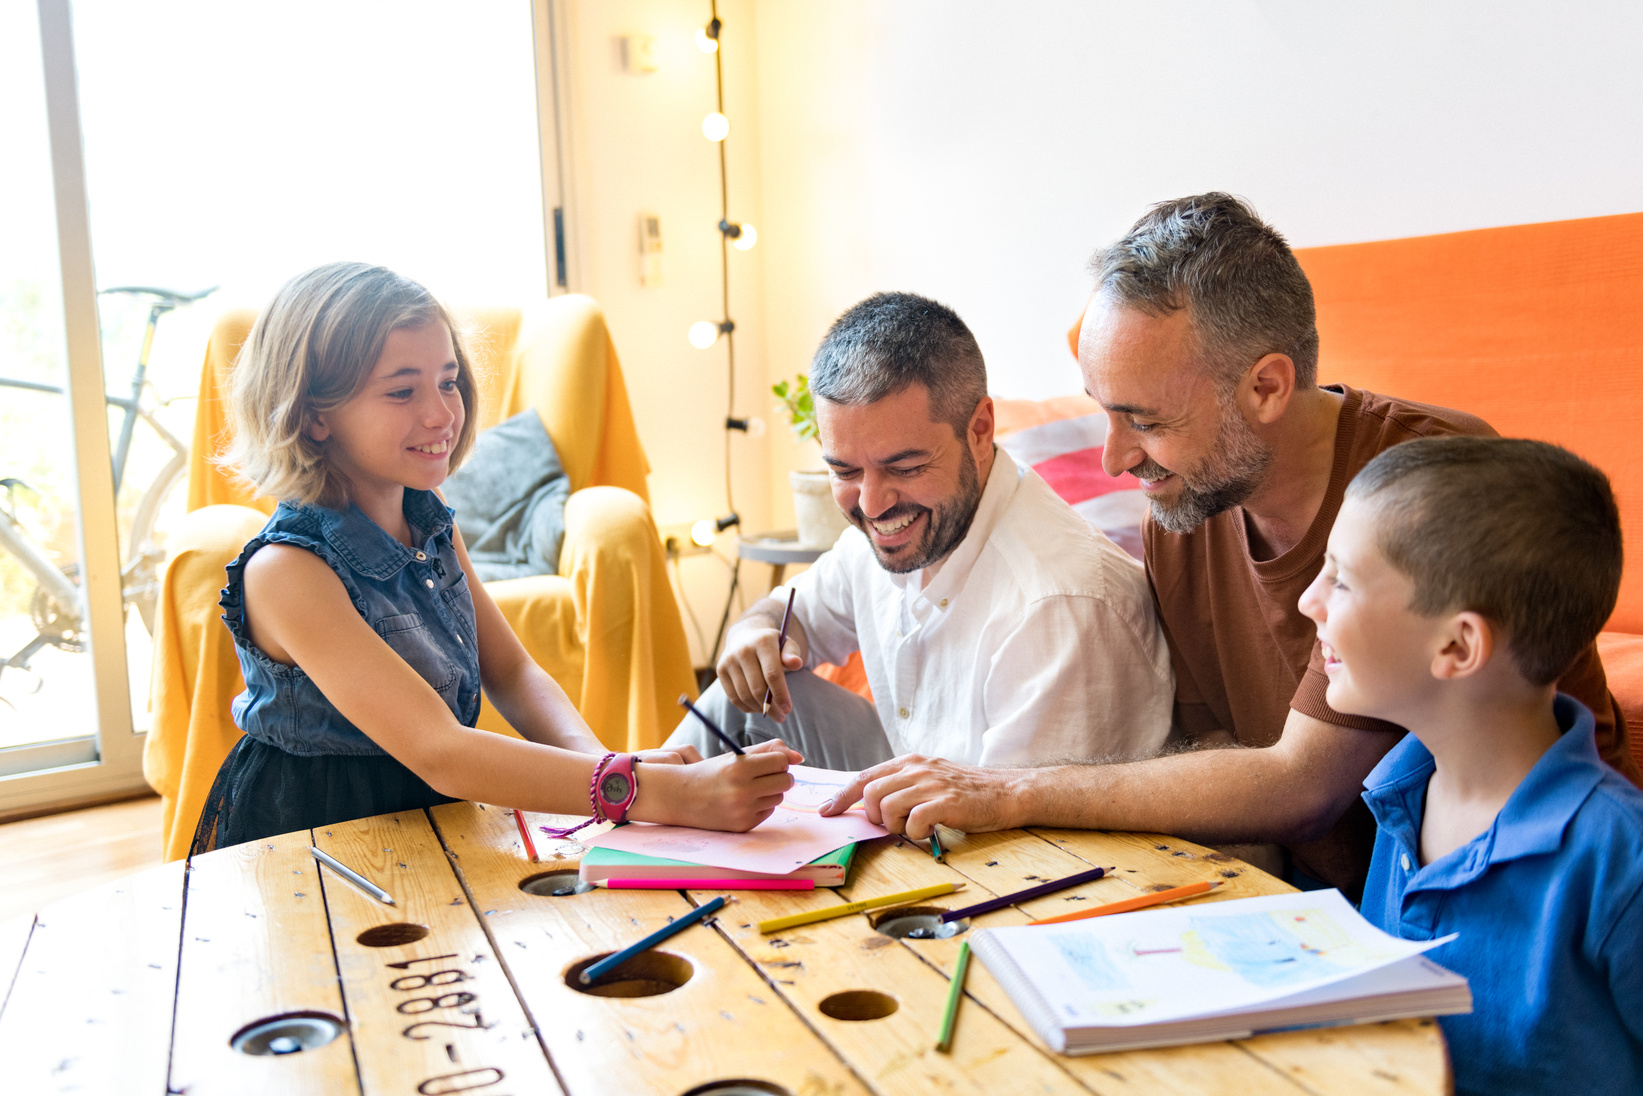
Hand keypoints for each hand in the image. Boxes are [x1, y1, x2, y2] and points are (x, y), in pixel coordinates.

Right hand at [644, 739, 802, 830]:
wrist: (682, 798)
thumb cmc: (712, 773)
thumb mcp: (735, 757)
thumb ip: (767, 751)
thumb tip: (799, 757)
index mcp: (740, 767)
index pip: (781, 761)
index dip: (780, 760)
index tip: (772, 762)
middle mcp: (742, 790)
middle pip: (786, 781)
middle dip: (781, 776)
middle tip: (767, 774)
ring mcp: (743, 810)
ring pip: (778, 798)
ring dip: (771, 791)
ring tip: (751, 788)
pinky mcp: (743, 825)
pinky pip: (768, 812)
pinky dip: (761, 806)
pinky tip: (744, 802)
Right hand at [716, 619, 803, 719]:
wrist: (746, 636)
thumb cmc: (772, 645)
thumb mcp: (786, 645)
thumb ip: (792, 654)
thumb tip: (796, 663)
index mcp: (762, 642)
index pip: (772, 674)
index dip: (780, 694)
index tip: (788, 709)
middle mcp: (743, 650)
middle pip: (757, 688)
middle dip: (771, 707)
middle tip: (781, 716)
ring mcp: (729, 660)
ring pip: (745, 695)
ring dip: (759, 709)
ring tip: (771, 713)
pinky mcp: (721, 670)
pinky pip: (734, 697)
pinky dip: (747, 707)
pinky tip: (758, 708)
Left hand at [819, 754, 1022, 837]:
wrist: (1006, 792)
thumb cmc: (966, 791)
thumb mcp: (929, 778)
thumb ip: (902, 786)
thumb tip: (870, 805)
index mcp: (909, 762)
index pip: (865, 776)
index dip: (842, 796)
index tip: (827, 811)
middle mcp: (917, 769)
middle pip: (871, 793)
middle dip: (873, 816)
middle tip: (890, 826)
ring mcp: (931, 784)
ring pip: (888, 808)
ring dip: (895, 827)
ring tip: (913, 828)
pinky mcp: (945, 802)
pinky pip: (913, 822)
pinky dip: (915, 834)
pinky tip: (929, 831)